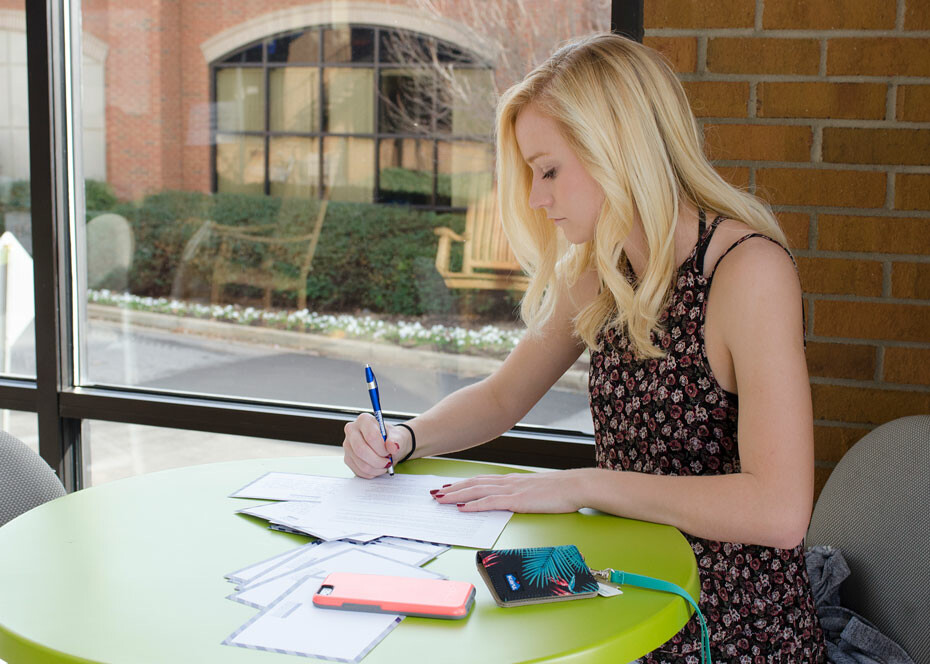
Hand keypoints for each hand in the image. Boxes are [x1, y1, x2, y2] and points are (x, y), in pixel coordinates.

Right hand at [342, 414, 411, 478]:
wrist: (388, 445)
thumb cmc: (391, 438)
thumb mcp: (398, 437)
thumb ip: (396, 441)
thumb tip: (393, 446)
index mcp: (364, 420)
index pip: (371, 436)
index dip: (382, 448)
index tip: (389, 451)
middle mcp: (352, 430)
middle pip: (361, 450)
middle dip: (378, 461)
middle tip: (388, 462)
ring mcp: (347, 445)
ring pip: (360, 463)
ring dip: (376, 468)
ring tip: (384, 464)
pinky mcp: (347, 458)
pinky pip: (358, 471)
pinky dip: (371, 473)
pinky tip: (377, 468)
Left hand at [431, 470, 587, 512]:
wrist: (576, 485)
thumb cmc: (562, 490)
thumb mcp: (538, 491)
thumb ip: (524, 493)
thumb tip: (516, 500)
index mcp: (512, 480)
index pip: (481, 480)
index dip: (463, 484)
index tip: (448, 487)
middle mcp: (508, 482)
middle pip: (474, 483)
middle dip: (452, 488)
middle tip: (435, 493)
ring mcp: (512, 490)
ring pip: (476, 491)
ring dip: (456, 495)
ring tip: (440, 499)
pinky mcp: (517, 500)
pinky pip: (490, 503)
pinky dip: (474, 505)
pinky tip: (462, 508)